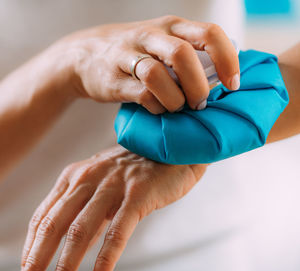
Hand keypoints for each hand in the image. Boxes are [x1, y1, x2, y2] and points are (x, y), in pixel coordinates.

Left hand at [19, 145, 206, 270]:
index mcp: (75, 176)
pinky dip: (105, 259)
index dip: (31, 246)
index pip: (43, 216)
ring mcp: (112, 185)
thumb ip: (87, 211)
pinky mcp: (137, 195)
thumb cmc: (134, 171)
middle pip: (54, 224)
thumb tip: (71, 246)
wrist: (170, 150)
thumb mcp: (102, 185)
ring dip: (65, 265)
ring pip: (80, 230)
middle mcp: (88, 178)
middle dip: (37, 260)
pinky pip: (117, 232)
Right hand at [55, 15, 238, 112]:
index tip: (232, 84)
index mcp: (171, 27)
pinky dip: (156, 106)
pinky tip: (157, 109)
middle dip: (198, 85)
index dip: (228, 60)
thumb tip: (220, 79)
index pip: (209, 34)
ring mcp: (128, 56)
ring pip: (158, 75)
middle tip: (200, 103)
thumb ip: (190, 56)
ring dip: (175, 99)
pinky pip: (142, 95)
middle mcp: (151, 36)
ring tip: (177, 107)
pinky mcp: (113, 79)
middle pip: (183, 55)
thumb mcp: (163, 43)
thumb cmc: (137, 53)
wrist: (87, 54)